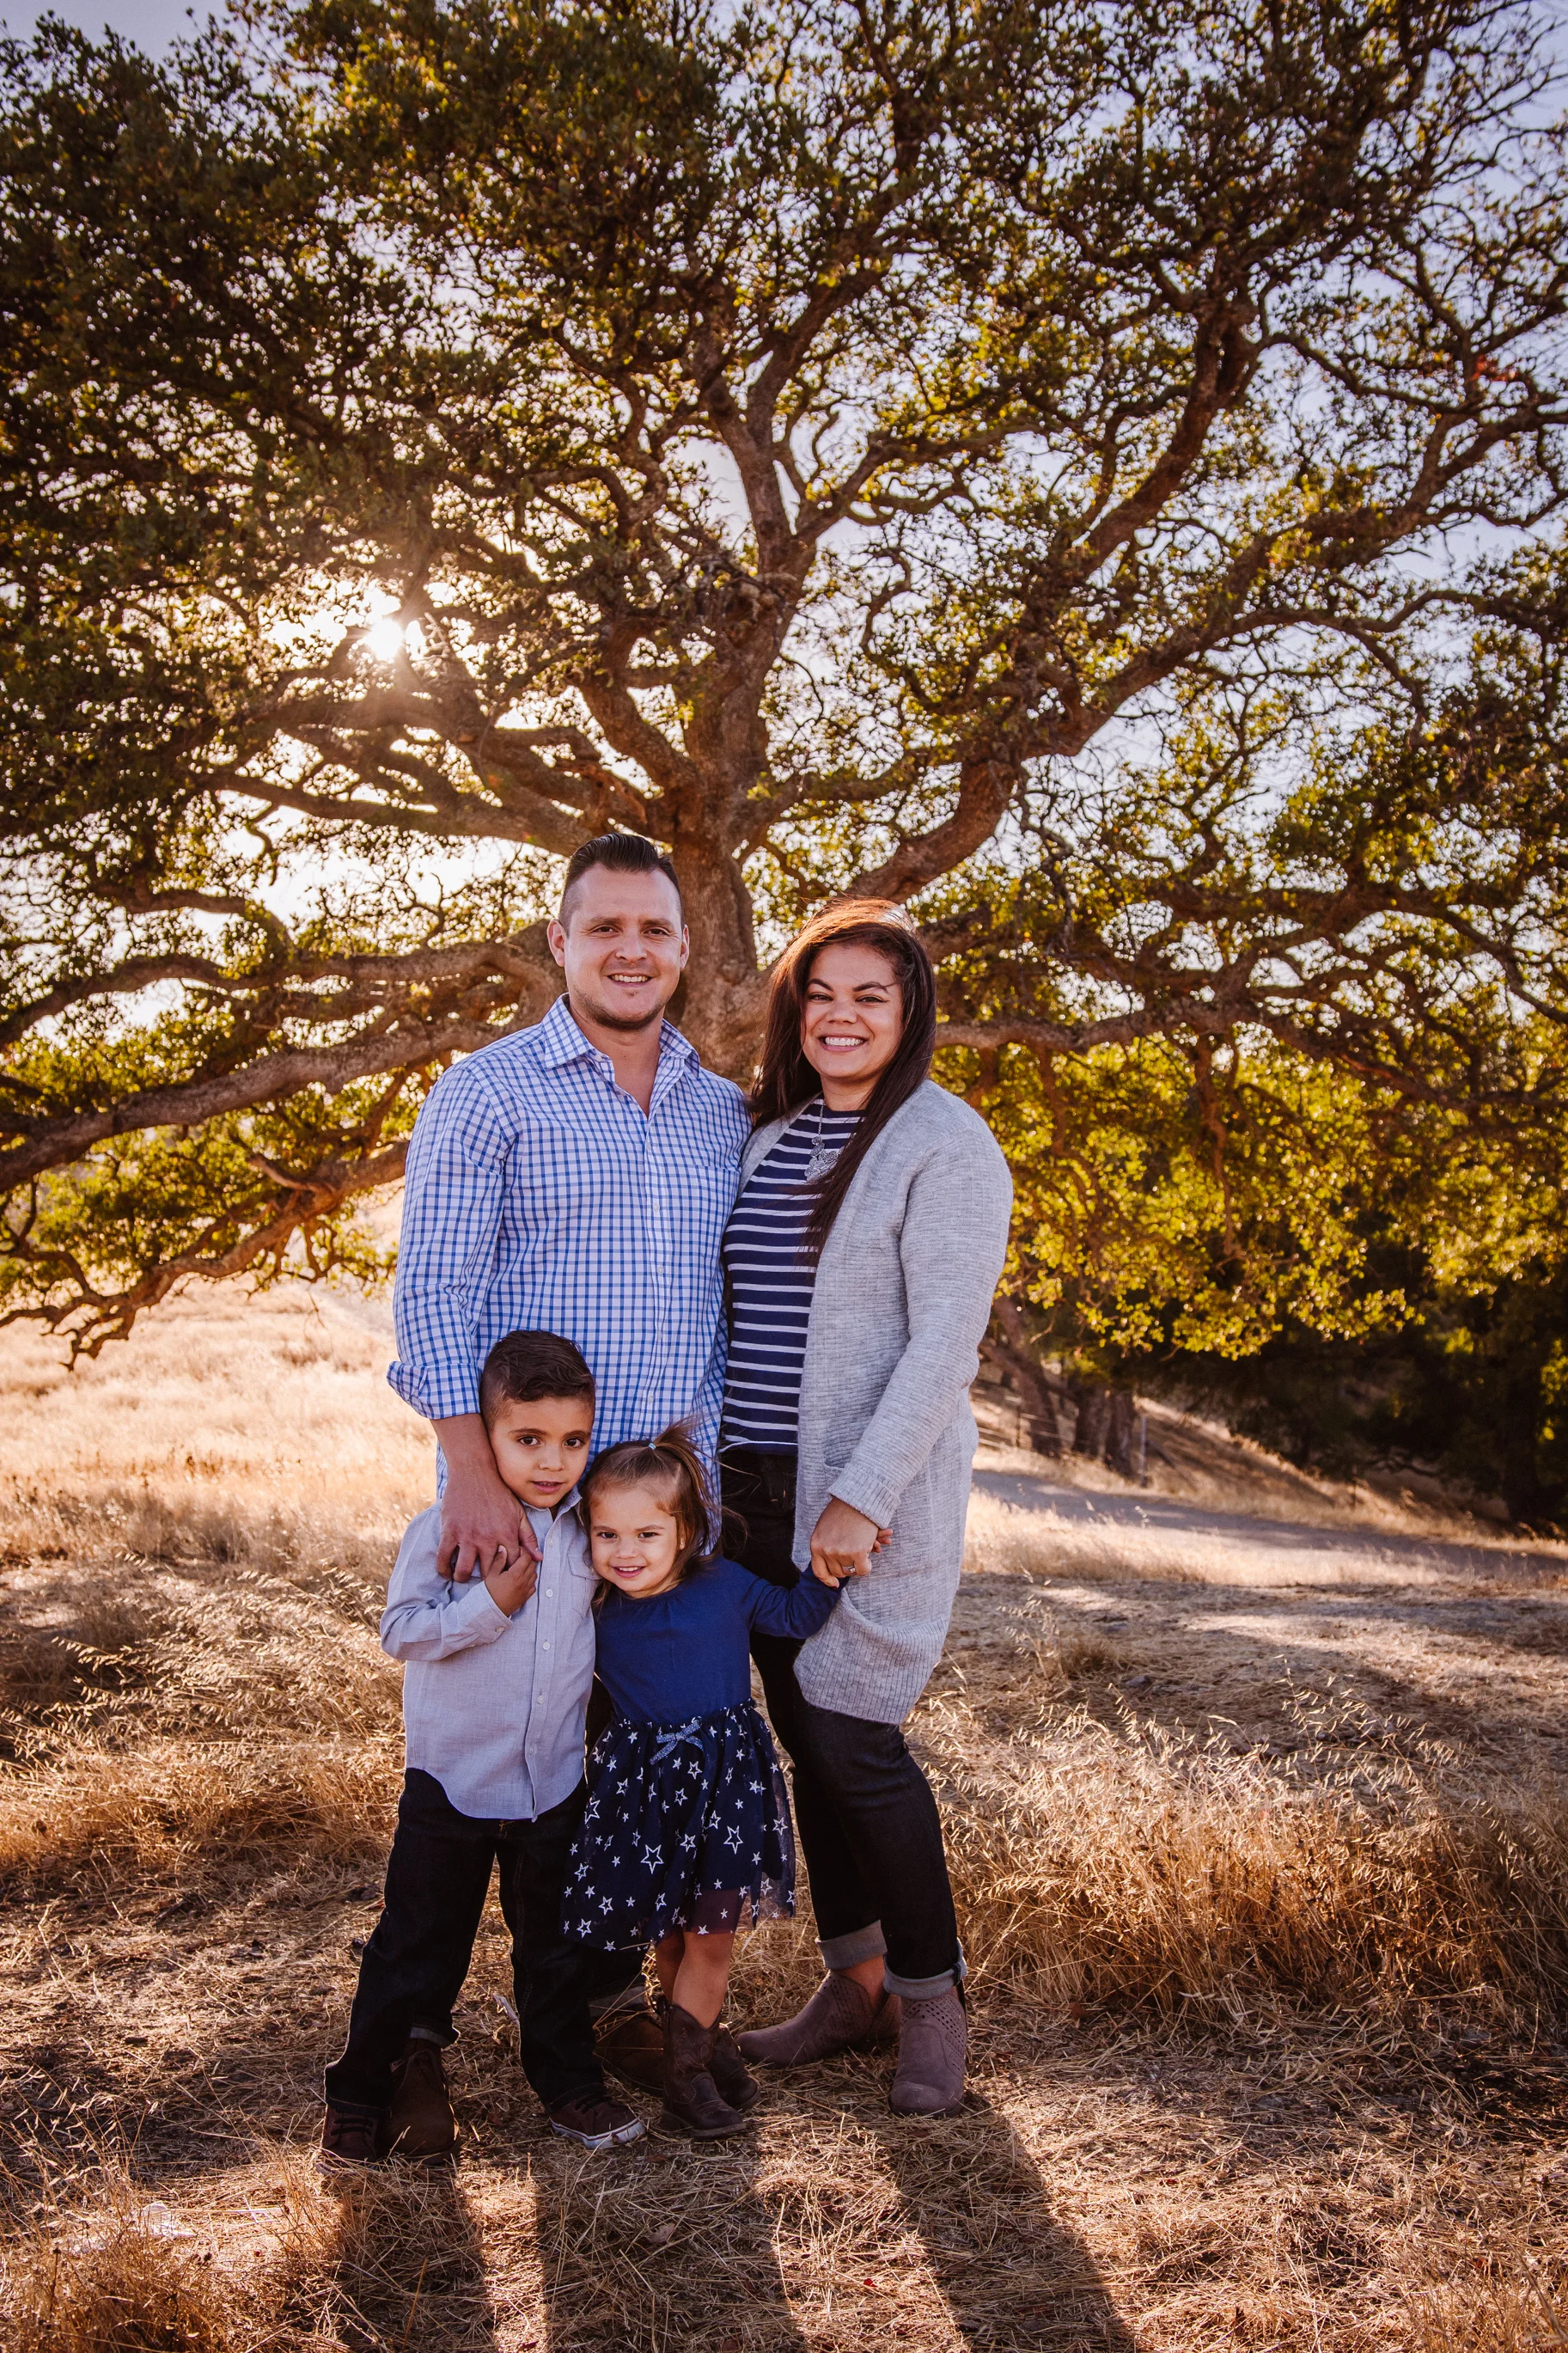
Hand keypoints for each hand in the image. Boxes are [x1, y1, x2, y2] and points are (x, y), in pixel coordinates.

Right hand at [432, 1413, 541, 1581]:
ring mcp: (467, 1536)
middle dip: (487, 1581)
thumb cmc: (499, 1493)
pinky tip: (446, 1572)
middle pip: (488, 1573)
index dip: (509, 1575)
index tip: (505, 1578)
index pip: (512, 1566)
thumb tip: (538, 1558)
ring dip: (462, 1578)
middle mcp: (487, 1538)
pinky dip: (443, 1569)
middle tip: (483, 1583)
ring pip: (463, 1570)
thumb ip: (528, 1536)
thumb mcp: (518, 1513)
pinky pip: (443, 1557)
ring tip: (462, 1578)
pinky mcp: (450, 1531)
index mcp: (506, 1534)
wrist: (475, 1473)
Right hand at [483, 1550, 538, 1616]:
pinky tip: (521, 1579)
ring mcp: (526, 1590)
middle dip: (526, 1558)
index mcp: (516, 1574)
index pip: (526, 1557)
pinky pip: (533, 1585)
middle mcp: (524, 1581)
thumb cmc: (489, 1593)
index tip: (516, 1549)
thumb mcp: (491, 1574)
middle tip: (517, 1557)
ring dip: (529, 1568)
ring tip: (519, 1567)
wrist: (490, 1611)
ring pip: (534, 1574)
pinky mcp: (525, 1597)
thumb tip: (503, 1548)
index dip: (523, 1550)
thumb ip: (499, 1560)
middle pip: (532, 1564)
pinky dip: (530, 1580)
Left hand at [809, 1497, 881, 1584]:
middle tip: (856, 1555)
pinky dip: (868, 1565)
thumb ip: (825, 1545)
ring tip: (864, 1548)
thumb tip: (831, 1564)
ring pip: (852, 1571)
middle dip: (848, 1567)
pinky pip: (864, 1570)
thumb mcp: (825, 1527)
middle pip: (838, 1572)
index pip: (819, 1571)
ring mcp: (841, 1552)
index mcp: (816, 1544)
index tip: (835, 1584)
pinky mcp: (857, 1552)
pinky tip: (871, 1552)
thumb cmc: (844, 1510)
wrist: (858, 1497)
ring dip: (859, 1564)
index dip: (828, 1580)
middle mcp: (826, 1550)